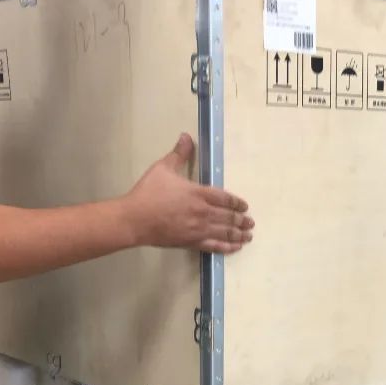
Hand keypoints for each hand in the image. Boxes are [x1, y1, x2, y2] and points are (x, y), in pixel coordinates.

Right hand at [125, 133, 253, 253]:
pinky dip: (227, 247)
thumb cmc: (148, 193)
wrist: (135, 219)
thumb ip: (178, 154)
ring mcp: (199, 229)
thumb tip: (186, 136)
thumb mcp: (164, 168)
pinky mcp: (192, 242)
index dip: (237, 203)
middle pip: (228, 217)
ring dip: (239, 234)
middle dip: (241, 220)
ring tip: (248, 235)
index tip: (245, 206)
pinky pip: (214, 246)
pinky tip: (235, 248)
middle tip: (251, 222)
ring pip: (225, 232)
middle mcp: (203, 212)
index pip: (225, 198)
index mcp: (199, 193)